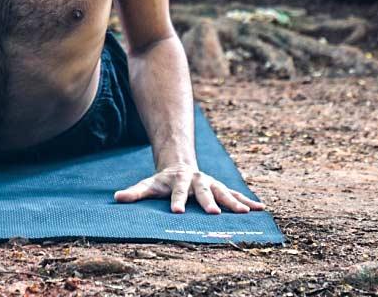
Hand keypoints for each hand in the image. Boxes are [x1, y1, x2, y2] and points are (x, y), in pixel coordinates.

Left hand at [113, 163, 265, 213]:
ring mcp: (211, 183)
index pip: (176, 192)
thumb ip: (135, 192)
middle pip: (203, 192)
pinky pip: (235, 194)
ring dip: (234, 202)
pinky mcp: (221, 188)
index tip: (177, 212)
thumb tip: (117, 198)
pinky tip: (260, 209)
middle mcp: (197, 181)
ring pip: (223, 192)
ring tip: (245, 213)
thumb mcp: (149, 184)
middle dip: (209, 202)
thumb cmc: (162, 180)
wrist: (180, 164)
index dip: (176, 201)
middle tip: (215, 214)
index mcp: (178, 181)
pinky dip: (247, 201)